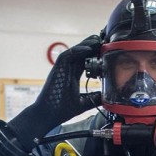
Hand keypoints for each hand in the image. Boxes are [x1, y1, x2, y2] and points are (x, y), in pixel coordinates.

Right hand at [8, 35, 100, 149]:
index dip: (94, 55)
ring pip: (74, 51)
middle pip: (80, 54)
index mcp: (72, 76)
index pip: (84, 61)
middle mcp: (67, 70)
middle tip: (104, 41)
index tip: (105, 52)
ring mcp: (61, 69)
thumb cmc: (61, 110)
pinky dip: (77, 51)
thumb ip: (94, 97)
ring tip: (97, 39)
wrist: (48, 115)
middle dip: (92, 46)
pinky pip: (67, 55)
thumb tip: (107, 96)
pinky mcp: (57, 69)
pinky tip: (88, 48)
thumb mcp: (83, 103)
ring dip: (86, 45)